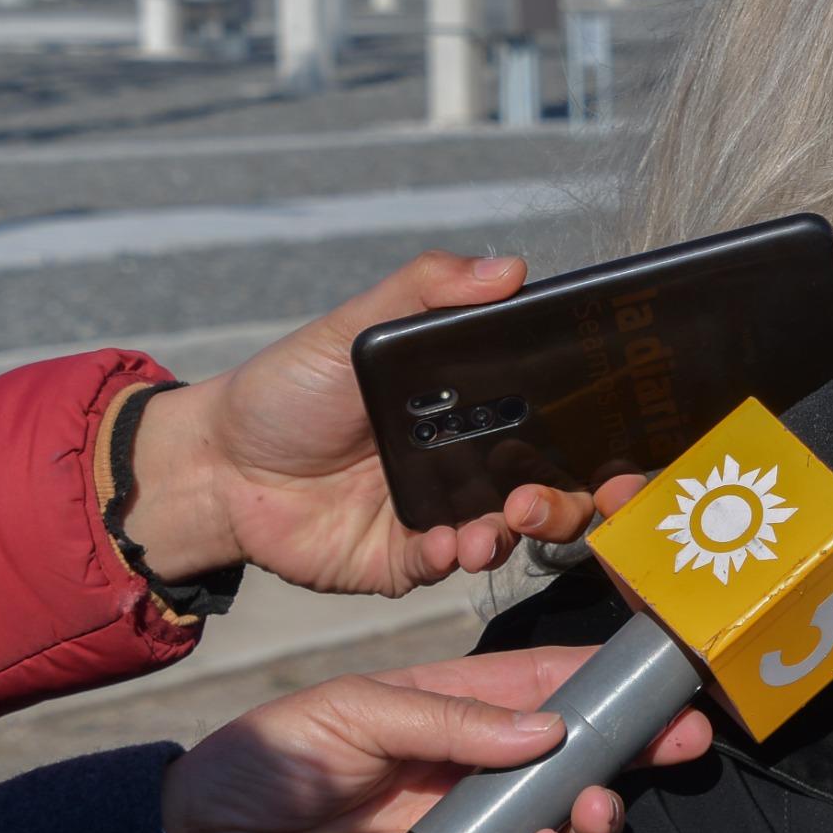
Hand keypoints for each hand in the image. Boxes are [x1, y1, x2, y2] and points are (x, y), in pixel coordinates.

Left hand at [124, 251, 644, 594]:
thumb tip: (510, 266)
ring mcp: (444, 513)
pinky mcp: (407, 558)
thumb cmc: (286, 391)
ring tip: (493, 530)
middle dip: (569, 502)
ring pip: (513, 534)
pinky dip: (456, 558)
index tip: (619, 440)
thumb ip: (425, 291)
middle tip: (541, 498)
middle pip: (555, 488)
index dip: (598, 436)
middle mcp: (472, 463)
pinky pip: (450, 566)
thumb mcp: (353, 328)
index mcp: (476, 407)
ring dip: (516, 534)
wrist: (213, 466)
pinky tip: (445, 546)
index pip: (558, 422)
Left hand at [160, 647, 713, 832]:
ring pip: (560, 820)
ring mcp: (464, 832)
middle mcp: (471, 772)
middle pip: (572, 757)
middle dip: (630, 749)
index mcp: (450, 711)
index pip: (543, 688)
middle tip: (679, 743)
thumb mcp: (352, 710)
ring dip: (593, 812)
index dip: (605, 683)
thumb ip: (447, 718)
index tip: (666, 680)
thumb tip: (546, 729)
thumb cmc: (266, 760)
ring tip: (594, 810)